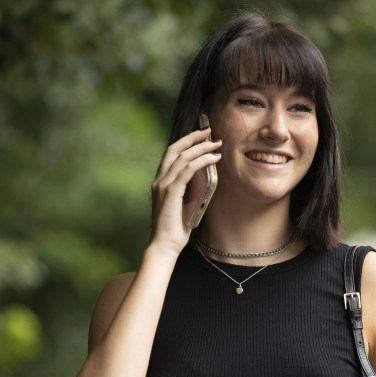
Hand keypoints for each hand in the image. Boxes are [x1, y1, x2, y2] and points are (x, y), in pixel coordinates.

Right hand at [150, 127, 221, 252]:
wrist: (165, 245)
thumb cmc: (176, 228)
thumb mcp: (185, 203)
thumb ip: (191, 188)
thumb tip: (206, 174)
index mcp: (160, 182)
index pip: (171, 154)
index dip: (186, 142)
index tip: (201, 135)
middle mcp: (159, 180)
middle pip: (174, 148)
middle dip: (192, 137)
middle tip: (209, 131)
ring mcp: (163, 185)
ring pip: (182, 156)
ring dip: (201, 147)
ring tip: (216, 144)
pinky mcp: (171, 191)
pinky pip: (187, 169)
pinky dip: (201, 160)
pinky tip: (213, 158)